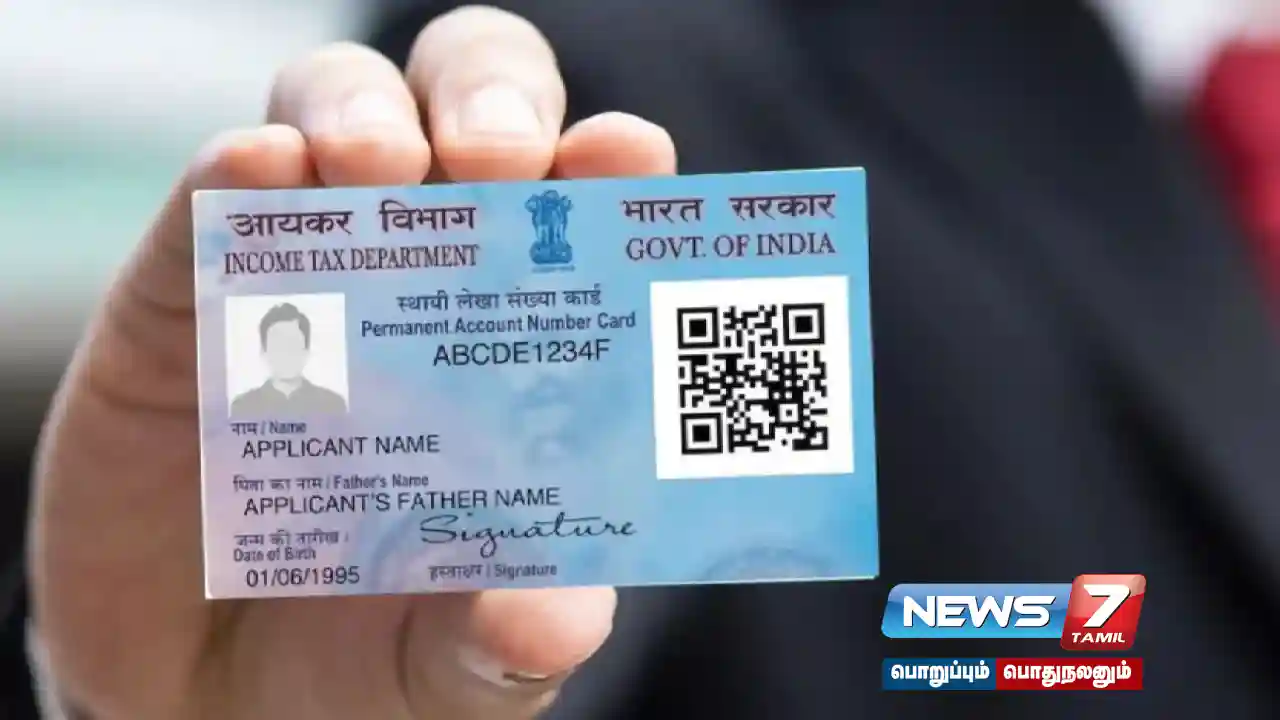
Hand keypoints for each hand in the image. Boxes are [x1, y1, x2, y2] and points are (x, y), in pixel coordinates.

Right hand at [30, 7, 674, 718]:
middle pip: (471, 115)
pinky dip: (233, 173)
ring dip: (363, 115)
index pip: (584, 211)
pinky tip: (259, 174)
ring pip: (339, 113)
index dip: (608, 165)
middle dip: (490, 103)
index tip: (628, 155)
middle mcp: (424, 277)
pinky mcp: (184, 299)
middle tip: (497, 157)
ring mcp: (303, 272)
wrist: (208, 697)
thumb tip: (557, 621)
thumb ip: (507, 640)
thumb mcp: (459, 663)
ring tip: (376, 165)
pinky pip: (208, 203)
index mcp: (525, 338)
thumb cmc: (373, 652)